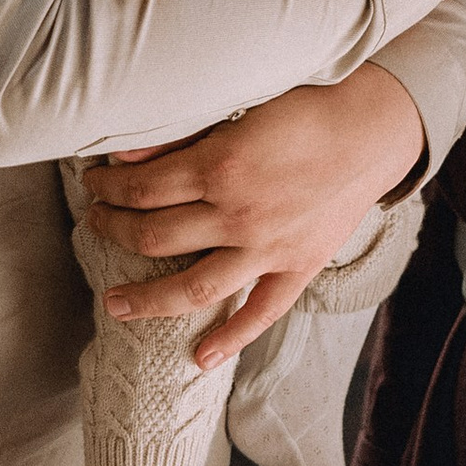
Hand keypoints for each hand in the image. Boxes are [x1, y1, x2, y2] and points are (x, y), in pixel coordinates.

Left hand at [80, 66, 426, 361]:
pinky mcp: (297, 266)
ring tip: (114, 305)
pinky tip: (200, 357)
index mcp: (219, 165)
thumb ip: (182, 137)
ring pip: (192, 288)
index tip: (94, 186)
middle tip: (97, 225)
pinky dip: (230, 338)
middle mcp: (238, 214)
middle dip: (113, 231)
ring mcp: (267, 247)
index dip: (107, 189)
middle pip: (153, 237)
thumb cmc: (304, 108)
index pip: (141, 189)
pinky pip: (260, 313)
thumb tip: (124, 159)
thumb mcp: (238, 108)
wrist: (371, 129)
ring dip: (146, 300)